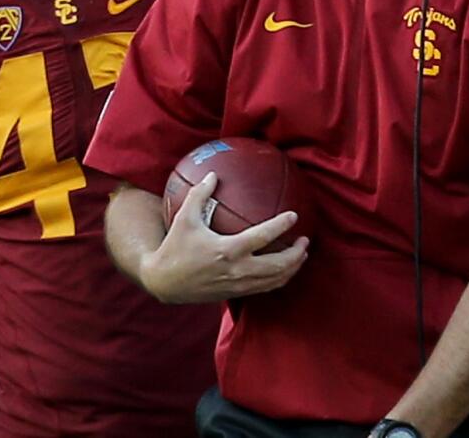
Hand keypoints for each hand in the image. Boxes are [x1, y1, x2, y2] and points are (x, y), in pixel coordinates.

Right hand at [140, 172, 308, 303]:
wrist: (164, 282)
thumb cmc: (174, 247)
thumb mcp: (184, 218)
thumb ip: (199, 194)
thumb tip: (213, 175)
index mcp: (227, 251)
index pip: (262, 237)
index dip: (281, 226)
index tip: (294, 215)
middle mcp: (237, 270)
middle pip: (278, 266)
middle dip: (296, 254)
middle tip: (305, 240)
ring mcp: (238, 285)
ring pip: (275, 280)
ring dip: (292, 268)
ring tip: (301, 255)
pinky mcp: (236, 294)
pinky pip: (265, 288)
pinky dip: (279, 279)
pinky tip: (283, 269)